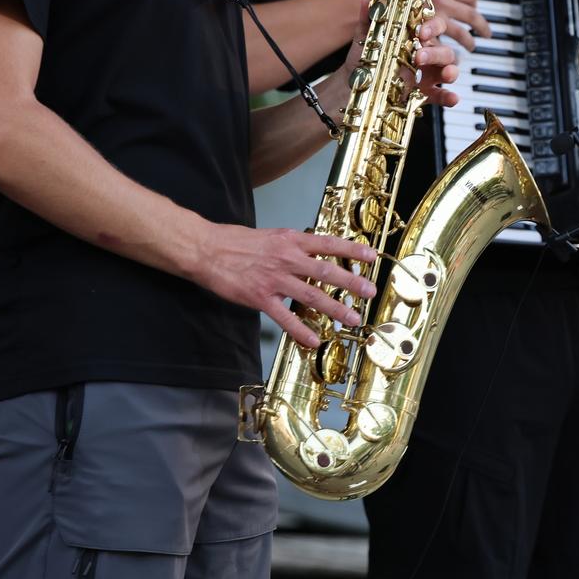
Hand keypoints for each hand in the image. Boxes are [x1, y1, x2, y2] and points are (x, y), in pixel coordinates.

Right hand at [197, 224, 377, 347]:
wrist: (207, 250)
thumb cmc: (236, 241)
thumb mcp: (271, 236)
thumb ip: (292, 246)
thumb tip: (311, 254)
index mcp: (290, 241)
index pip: (328, 244)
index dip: (351, 250)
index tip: (371, 256)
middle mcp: (287, 259)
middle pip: (327, 272)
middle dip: (352, 283)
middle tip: (371, 291)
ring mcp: (275, 280)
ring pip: (312, 296)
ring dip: (335, 309)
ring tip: (353, 319)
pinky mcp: (260, 298)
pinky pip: (285, 318)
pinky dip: (301, 331)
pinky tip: (314, 341)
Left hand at [341, 1, 459, 108]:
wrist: (355, 84)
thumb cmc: (364, 57)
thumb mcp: (365, 37)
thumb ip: (369, 18)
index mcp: (415, 37)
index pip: (433, 26)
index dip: (433, 26)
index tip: (422, 31)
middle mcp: (425, 53)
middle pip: (444, 48)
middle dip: (436, 52)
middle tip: (419, 57)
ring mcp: (427, 74)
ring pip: (449, 68)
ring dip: (451, 70)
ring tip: (446, 75)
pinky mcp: (425, 93)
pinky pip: (442, 94)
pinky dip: (449, 97)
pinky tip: (452, 98)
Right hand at [430, 0, 491, 52]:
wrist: (371, 5)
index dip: (474, 3)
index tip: (475, 8)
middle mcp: (443, 2)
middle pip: (472, 16)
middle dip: (482, 26)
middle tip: (486, 33)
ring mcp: (436, 22)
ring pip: (462, 34)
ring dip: (469, 41)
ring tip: (471, 47)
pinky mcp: (428, 39)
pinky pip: (445, 47)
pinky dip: (449, 52)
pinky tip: (451, 56)